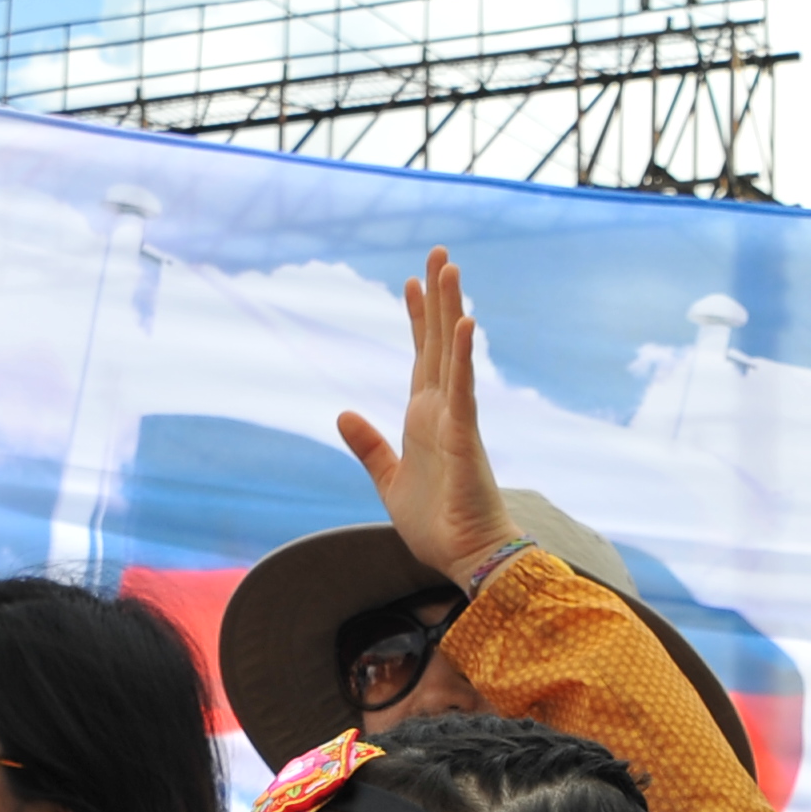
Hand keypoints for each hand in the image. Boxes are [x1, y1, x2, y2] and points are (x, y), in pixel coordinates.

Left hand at [334, 249, 520, 587]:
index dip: (416, 319)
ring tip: (449, 267)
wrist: (467, 558)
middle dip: (436, 298)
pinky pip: (462, 388)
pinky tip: (463, 322)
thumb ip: (369, 446)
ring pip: (451, 354)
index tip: (412, 281)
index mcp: (425, 420)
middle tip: (439, 253)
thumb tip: (343, 412)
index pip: (421, 358)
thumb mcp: (390, 481)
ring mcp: (455, 420)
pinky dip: (461, 356)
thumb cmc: (438, 526)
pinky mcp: (464, 436)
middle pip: (437, 343)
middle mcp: (442, 411)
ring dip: (450, 309)